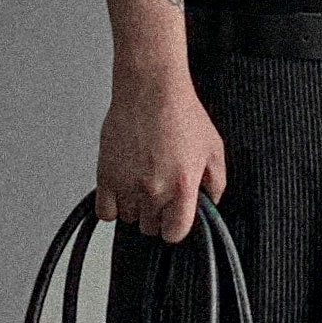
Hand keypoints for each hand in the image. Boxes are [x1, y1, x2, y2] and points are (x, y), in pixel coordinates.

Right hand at [95, 65, 226, 242]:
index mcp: (182, 187)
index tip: (173, 219)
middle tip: (159, 193)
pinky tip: (122, 191)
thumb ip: (216, 182)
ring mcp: (127, 184)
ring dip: (135, 207)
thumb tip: (211, 202)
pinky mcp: (106, 175)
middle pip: (150, 227)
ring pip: (129, 218)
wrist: (150, 89)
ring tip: (141, 185)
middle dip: (156, 215)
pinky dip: (112, 206)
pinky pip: (105, 212)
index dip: (174, 228)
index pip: (174, 233)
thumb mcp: (213, 148)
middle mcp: (154, 189)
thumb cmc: (181, 113)